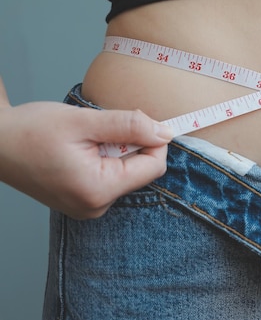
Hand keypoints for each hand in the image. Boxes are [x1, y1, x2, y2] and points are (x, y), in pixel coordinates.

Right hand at [0, 82, 172, 218]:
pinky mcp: (83, 200)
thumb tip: (164, 132)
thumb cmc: (30, 132)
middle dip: (131, 143)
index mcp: (98, 191)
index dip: (155, 140)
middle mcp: (96, 206)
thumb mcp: (84, 121)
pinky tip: (81, 149)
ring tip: (85, 140)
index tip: (144, 120)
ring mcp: (89, 206)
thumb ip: (129, 126)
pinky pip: (110, 176)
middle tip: (101, 129)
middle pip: (141, 170)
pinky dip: (105, 157)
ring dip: (116, 149)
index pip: (153, 167)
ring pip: (126, 171)